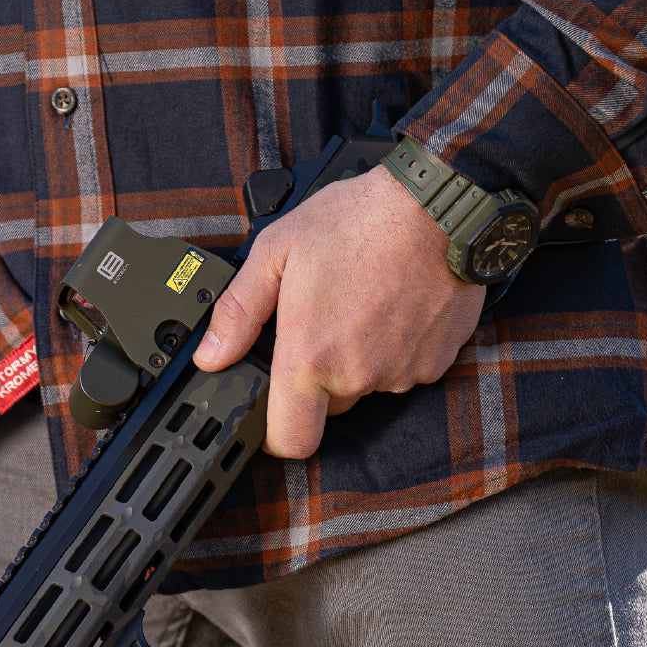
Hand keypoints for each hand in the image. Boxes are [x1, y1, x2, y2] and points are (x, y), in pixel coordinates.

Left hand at [192, 165, 485, 458]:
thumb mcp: (275, 252)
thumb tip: (211, 356)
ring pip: (364, 385)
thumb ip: (237, 312)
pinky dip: (391, 349)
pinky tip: (388, 306)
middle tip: (316, 322)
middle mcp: (357, 374)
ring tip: (354, 304)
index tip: (269, 412)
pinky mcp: (435, 362)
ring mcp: (401, 372)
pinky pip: (401, 370)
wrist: (436, 206)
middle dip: (314, 377)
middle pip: (325, 406)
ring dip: (355, 360)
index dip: (273, 436)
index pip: (289, 440)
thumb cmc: (356, 221)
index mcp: (311, 355)